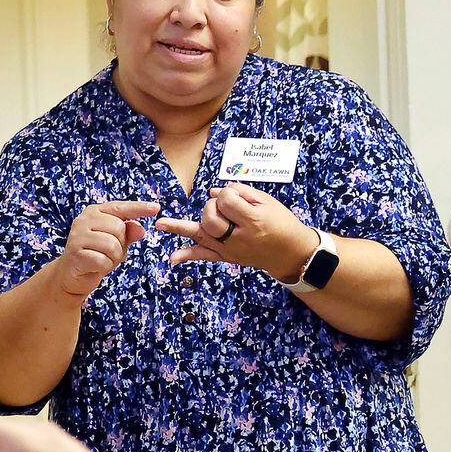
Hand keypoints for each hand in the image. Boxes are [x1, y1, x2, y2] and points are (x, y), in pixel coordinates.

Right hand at [51, 200, 160, 300]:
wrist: (71, 275)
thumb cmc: (95, 254)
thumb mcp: (116, 242)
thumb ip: (128, 233)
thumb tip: (141, 230)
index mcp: (94, 212)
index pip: (120, 207)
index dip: (139, 208)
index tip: (157, 208)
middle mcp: (84, 220)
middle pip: (118, 228)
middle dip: (121, 245)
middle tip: (110, 253)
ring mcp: (78, 236)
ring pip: (112, 245)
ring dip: (114, 258)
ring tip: (104, 260)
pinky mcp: (76, 253)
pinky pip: (103, 260)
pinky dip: (105, 267)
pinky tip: (96, 267)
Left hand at [156, 183, 318, 279]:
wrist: (290, 252)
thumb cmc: (281, 222)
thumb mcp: (267, 201)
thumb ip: (240, 193)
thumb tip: (214, 193)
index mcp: (253, 220)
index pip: (227, 201)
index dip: (228, 194)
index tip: (236, 195)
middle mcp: (239, 237)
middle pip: (210, 217)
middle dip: (211, 207)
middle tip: (224, 207)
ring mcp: (230, 249)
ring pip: (202, 234)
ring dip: (181, 228)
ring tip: (160, 224)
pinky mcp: (226, 257)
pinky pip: (204, 256)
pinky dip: (188, 255)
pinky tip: (172, 258)